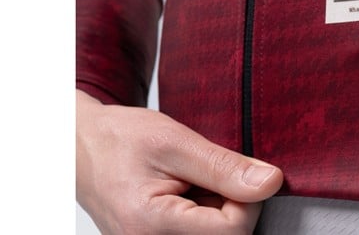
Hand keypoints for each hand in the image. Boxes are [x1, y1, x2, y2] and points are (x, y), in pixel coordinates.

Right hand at [76, 89, 282, 233]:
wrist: (80, 145)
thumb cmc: (118, 139)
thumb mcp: (176, 142)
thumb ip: (224, 166)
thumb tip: (270, 183)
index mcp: (152, 226)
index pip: (234, 231)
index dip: (247, 198)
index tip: (236, 171)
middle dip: (230, 202)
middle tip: (205, 172)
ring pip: (215, 234)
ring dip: (216, 205)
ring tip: (190, 179)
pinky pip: (198, 232)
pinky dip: (203, 210)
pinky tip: (186, 190)